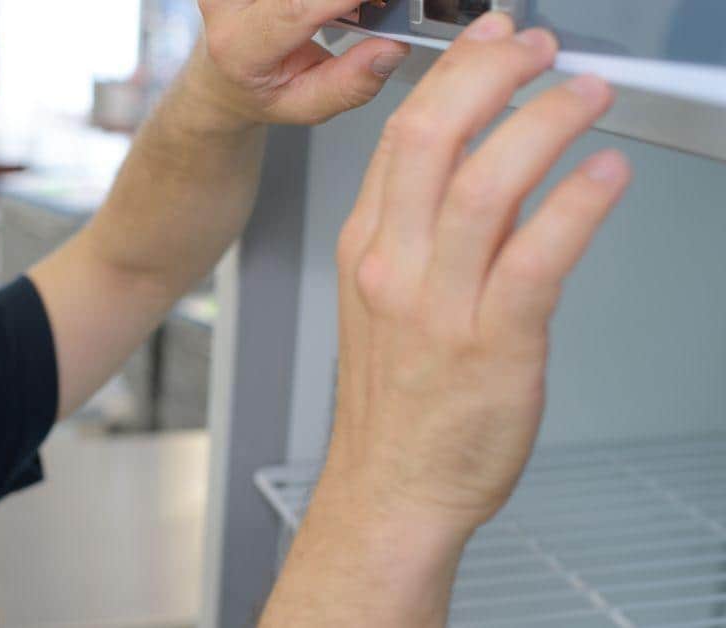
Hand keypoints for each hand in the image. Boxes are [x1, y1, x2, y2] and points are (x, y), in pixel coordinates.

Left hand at [190, 0, 409, 128]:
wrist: (226, 75)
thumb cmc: (261, 90)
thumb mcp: (306, 105)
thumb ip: (349, 84)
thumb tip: (392, 49)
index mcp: (239, 46)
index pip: (295, 8)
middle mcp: (227, 2)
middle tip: (376, 4)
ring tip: (350, 7)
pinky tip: (328, 3)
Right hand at [326, 12, 631, 534]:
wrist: (391, 488)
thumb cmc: (397, 404)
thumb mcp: (388, 304)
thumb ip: (430, 237)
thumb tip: (489, 176)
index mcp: (367, 250)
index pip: (399, 138)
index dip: (451, 77)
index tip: (489, 44)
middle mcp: (394, 267)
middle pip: (430, 140)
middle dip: (489, 76)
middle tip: (536, 49)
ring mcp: (438, 306)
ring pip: (483, 186)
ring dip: (541, 124)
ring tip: (584, 96)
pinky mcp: (491, 346)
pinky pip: (535, 258)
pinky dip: (575, 205)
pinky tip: (604, 176)